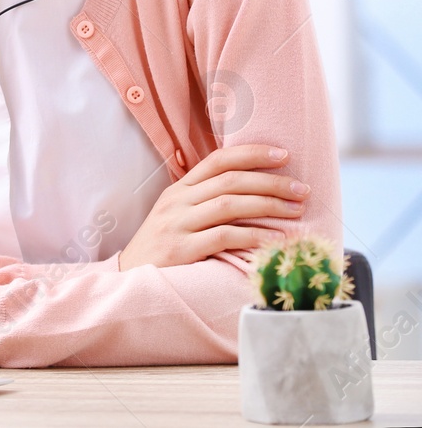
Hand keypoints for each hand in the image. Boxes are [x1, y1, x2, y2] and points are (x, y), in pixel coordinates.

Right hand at [118, 144, 307, 270]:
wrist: (128, 278)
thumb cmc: (163, 248)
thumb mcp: (178, 216)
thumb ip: (206, 202)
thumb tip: (254, 193)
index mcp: (179, 189)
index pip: (217, 160)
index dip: (252, 154)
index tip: (284, 155)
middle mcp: (177, 202)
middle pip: (230, 181)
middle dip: (271, 182)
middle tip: (302, 189)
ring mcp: (177, 224)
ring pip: (229, 205)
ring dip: (268, 205)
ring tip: (297, 211)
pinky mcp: (181, 249)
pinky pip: (223, 237)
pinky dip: (253, 236)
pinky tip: (275, 239)